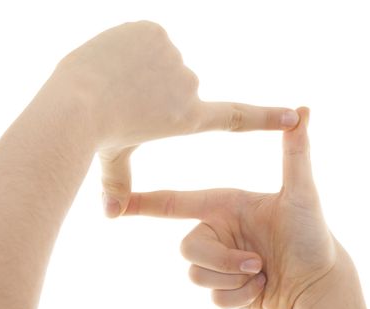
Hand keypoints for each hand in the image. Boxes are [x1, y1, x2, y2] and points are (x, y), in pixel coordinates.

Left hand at [54, 21, 298, 216]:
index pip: (236, 118)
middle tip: (122, 101)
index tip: (294, 116)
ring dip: (141, 69)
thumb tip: (110, 215)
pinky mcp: (156, 32)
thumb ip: (118, 185)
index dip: (266, 117)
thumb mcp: (113, 161)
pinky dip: (131, 47)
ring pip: (161, 60)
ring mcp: (173, 58)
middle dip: (153, 92)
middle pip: (175, 86)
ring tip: (113, 83)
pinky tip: (114, 61)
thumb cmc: (95, 136)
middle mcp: (188, 89)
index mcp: (186, 119)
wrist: (75, 101)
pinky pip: (148, 39)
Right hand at [124, 107, 340, 308]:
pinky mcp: (223, 287)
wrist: (319, 281)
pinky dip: (241, 297)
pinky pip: (214, 298)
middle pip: (187, 248)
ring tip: (264, 272)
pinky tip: (263, 289)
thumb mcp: (302, 192)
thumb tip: (304, 109)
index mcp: (223, 206)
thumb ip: (295, 153)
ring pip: (197, 275)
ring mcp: (219, 261)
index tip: (114, 203)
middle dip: (222, 260)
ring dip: (234, 279)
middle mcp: (216, 231)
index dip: (143, 203)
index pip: (175, 202)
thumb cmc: (312, 233)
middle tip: (256, 261)